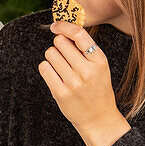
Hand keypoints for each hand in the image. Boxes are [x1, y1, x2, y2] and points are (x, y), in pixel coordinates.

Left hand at [38, 21, 130, 145]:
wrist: (98, 118)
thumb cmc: (97, 88)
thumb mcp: (100, 67)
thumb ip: (85, 49)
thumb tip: (62, 30)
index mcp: (99, 61)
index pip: (79, 34)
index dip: (64, 26)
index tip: (56, 26)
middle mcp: (87, 71)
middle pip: (60, 42)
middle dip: (59, 46)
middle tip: (64, 56)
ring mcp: (73, 83)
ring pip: (50, 53)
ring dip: (52, 57)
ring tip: (61, 67)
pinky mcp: (60, 93)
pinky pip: (44, 68)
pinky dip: (46, 68)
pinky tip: (55, 75)